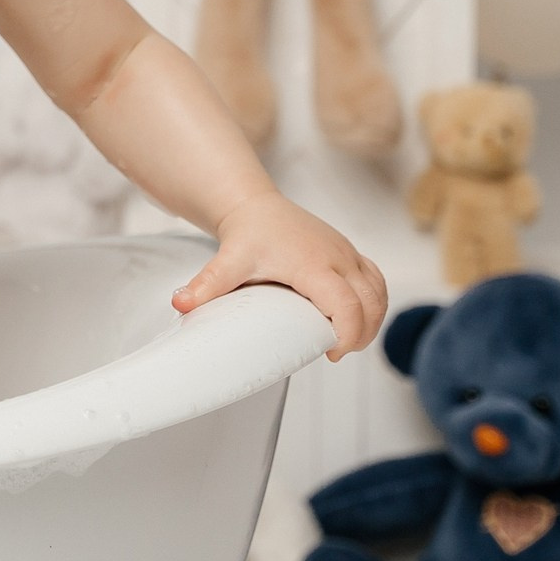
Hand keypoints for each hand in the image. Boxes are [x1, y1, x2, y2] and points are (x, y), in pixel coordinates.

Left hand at [172, 191, 386, 360]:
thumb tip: (180, 305)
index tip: (332, 354)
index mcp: (312, 264)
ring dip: (372, 320)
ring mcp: (347, 254)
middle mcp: (337, 257)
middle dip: (362, 333)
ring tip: (347, 340)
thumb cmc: (247, 234)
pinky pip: (376, 281)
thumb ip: (207, 285)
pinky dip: (375, 303)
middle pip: (370, 302)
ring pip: (379, 292)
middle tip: (337, 352)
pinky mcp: (350, 253)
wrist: (256, 206)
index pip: (346, 304)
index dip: (348, 334)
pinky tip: (359, 318)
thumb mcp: (228, 261)